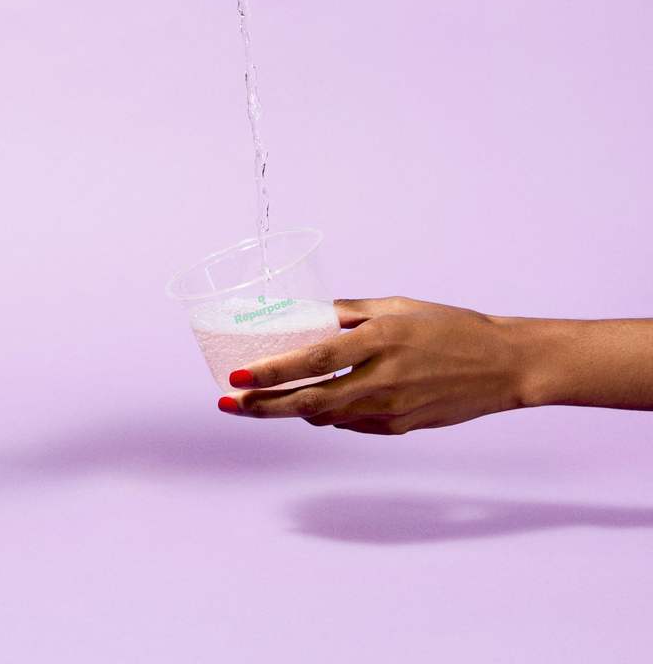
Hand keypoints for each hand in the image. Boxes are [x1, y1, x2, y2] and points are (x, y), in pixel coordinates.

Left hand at [218, 297, 533, 434]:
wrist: (504, 364)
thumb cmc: (450, 326)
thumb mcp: (398, 306)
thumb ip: (351, 314)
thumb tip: (310, 316)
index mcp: (379, 341)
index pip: (313, 361)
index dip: (272, 372)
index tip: (237, 376)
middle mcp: (381, 379)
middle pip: (309, 401)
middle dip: (263, 406)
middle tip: (229, 403)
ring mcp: (391, 409)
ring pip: (326, 417)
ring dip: (289, 412)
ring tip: (258, 403)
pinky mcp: (401, 428)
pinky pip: (351, 425)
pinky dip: (326, 417)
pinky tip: (310, 407)